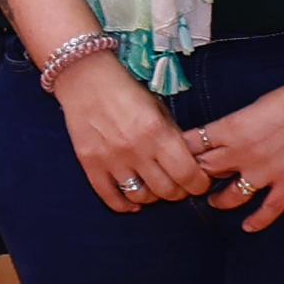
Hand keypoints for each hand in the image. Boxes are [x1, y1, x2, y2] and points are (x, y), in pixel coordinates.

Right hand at [50, 46, 200, 215]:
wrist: (85, 79)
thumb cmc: (126, 91)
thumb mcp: (158, 108)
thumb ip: (172, 137)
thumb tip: (186, 164)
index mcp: (158, 133)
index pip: (188, 175)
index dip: (199, 184)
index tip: (198, 181)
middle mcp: (136, 150)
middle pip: (167, 191)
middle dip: (178, 192)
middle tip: (177, 186)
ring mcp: (111, 159)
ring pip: (140, 196)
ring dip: (152, 197)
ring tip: (153, 189)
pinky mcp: (90, 163)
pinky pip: (110, 197)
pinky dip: (124, 205)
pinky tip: (132, 202)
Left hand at [185, 79, 283, 234]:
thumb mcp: (251, 107)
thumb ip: (231, 127)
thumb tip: (215, 137)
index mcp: (230, 129)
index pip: (190, 146)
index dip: (179, 153)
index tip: (174, 157)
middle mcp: (242, 153)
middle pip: (205, 172)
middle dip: (195, 178)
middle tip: (191, 182)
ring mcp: (266, 172)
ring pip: (230, 196)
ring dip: (219, 200)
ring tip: (215, 201)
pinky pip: (268, 210)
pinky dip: (257, 221)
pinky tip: (247, 227)